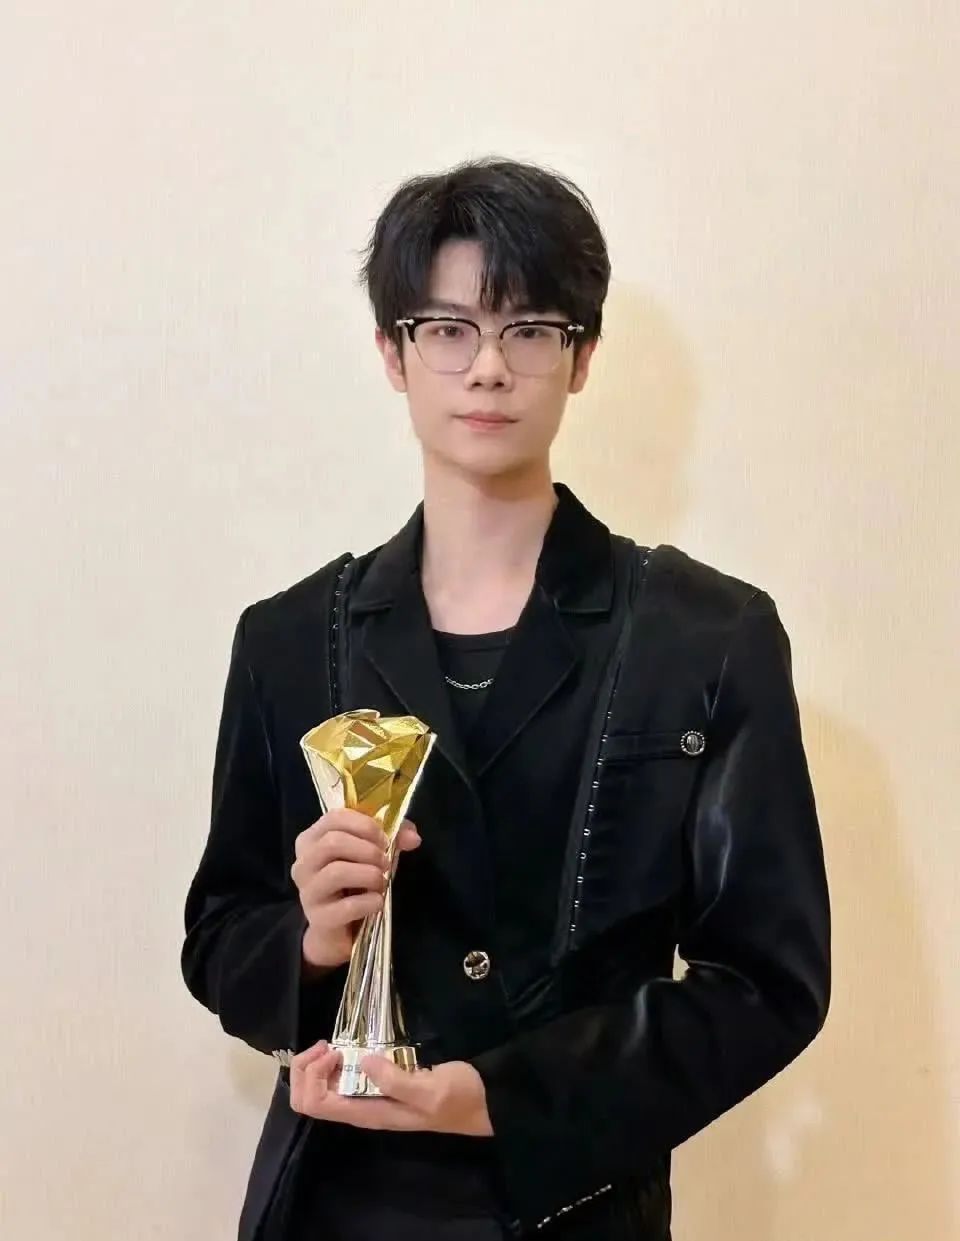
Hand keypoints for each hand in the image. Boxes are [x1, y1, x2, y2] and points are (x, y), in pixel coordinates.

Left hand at [289, 1040, 493, 1136]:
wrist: (486, 1101)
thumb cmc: (459, 1097)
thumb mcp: (431, 1090)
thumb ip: (397, 1081)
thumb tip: (363, 1061)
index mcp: (369, 1114)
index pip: (316, 1105)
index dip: (313, 1076)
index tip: (334, 1049)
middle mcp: (361, 1108)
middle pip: (309, 1098)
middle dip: (307, 1069)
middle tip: (328, 1044)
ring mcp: (369, 1098)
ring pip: (320, 1088)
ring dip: (316, 1065)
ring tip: (334, 1044)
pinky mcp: (379, 1085)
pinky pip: (340, 1079)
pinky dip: (332, 1063)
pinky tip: (347, 1046)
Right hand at [290, 811, 420, 970]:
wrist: (337, 930)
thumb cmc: (353, 884)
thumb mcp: (371, 855)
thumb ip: (393, 838)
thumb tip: (413, 837)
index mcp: (311, 839)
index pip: (334, 818)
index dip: (365, 825)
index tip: (384, 840)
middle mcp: (303, 863)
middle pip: (333, 842)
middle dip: (368, 851)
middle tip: (386, 863)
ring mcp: (307, 891)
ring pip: (337, 872)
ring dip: (369, 875)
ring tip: (382, 882)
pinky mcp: (318, 918)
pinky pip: (347, 906)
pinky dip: (370, 902)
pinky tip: (377, 902)